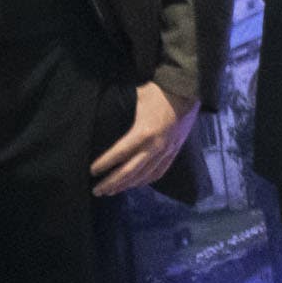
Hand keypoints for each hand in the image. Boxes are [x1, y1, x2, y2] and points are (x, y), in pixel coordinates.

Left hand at [91, 82, 195, 196]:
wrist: (189, 91)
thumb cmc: (160, 91)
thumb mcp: (137, 97)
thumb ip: (123, 107)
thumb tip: (105, 109)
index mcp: (143, 133)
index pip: (119, 154)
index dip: (105, 164)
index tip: (92, 171)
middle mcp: (155, 147)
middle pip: (130, 172)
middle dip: (112, 182)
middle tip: (97, 191)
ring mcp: (166, 151)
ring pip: (144, 175)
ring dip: (127, 185)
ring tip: (112, 191)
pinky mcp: (174, 151)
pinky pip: (159, 171)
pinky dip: (146, 180)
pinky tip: (136, 184)